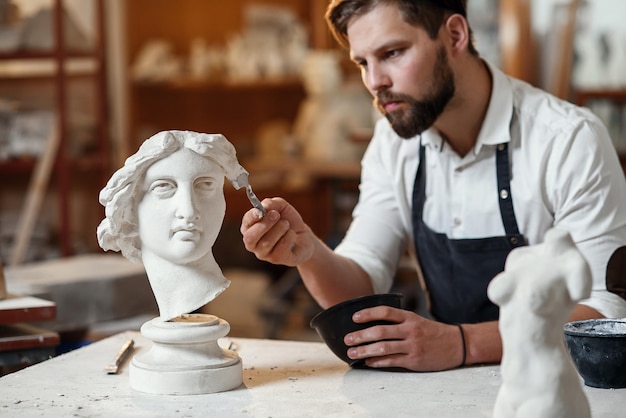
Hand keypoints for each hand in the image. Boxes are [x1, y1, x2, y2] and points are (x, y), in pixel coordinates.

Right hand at [240, 197, 314, 266]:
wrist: (304, 236)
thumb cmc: (288, 221)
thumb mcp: (281, 207)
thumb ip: (271, 203)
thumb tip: (263, 206)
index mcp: (250, 228)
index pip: (245, 224)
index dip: (251, 217)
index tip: (259, 211)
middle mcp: (253, 243)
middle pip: (250, 237)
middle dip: (264, 224)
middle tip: (276, 215)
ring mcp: (264, 253)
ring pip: (266, 243)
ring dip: (279, 229)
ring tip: (287, 224)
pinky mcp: (276, 259)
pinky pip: (280, 249)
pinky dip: (288, 237)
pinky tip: (292, 234)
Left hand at [344, 306, 464, 370]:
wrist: (456, 344)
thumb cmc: (431, 332)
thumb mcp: (416, 320)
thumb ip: (398, 321)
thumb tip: (372, 323)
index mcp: (409, 317)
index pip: (385, 312)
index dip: (368, 314)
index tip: (354, 317)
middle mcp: (410, 330)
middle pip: (380, 331)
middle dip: (361, 336)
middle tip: (347, 339)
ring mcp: (413, 346)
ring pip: (384, 348)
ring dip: (365, 351)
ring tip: (352, 353)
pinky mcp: (415, 360)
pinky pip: (392, 361)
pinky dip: (378, 362)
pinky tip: (368, 362)